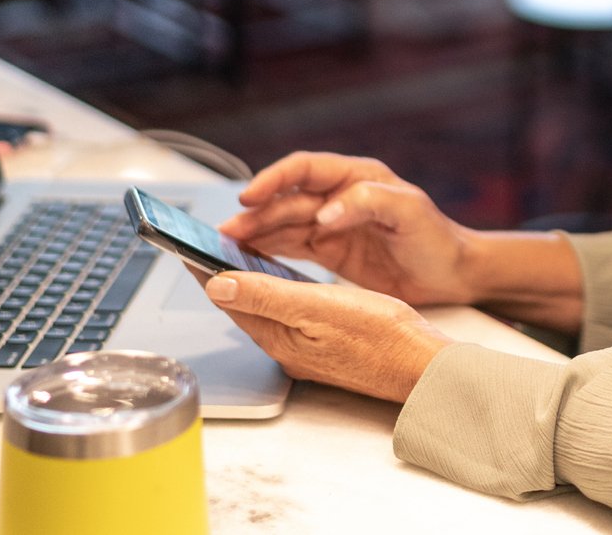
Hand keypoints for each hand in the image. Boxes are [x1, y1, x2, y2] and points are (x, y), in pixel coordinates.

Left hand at [202, 270, 452, 403]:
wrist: (425, 367)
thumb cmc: (382, 337)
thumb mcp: (319, 307)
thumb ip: (267, 295)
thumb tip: (217, 286)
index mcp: (280, 337)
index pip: (231, 299)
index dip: (207, 269)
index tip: (186, 244)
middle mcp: (288, 347)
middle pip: (245, 306)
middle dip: (225, 276)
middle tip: (206, 245)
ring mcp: (309, 350)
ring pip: (267, 310)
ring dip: (250, 283)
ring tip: (236, 257)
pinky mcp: (329, 347)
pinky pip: (291, 315)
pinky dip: (279, 294)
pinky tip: (286, 284)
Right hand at [218, 152, 477, 306]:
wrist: (452, 274)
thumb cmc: (437, 239)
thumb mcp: (409, 213)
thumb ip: (367, 204)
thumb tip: (324, 213)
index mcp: (357, 177)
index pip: (305, 169)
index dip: (274, 179)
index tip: (251, 196)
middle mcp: (339, 196)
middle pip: (286, 200)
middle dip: (255, 214)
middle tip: (226, 233)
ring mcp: (331, 223)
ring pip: (283, 224)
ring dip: (254, 234)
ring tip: (225, 247)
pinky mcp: (329, 250)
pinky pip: (291, 246)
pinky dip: (267, 252)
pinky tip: (247, 259)